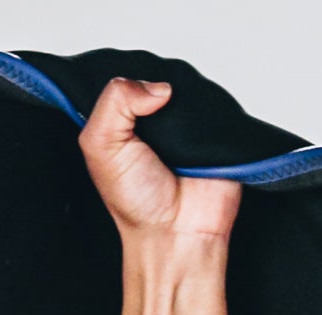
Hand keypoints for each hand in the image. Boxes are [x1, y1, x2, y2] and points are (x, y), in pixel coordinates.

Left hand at [78, 76, 240, 248]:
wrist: (177, 234)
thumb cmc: (137, 203)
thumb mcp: (100, 147)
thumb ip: (113, 103)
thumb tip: (158, 88)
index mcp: (125, 118)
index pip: (128, 76)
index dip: (129, 78)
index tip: (128, 94)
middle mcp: (157, 116)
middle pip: (161, 73)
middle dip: (156, 88)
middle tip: (153, 120)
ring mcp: (190, 122)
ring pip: (192, 85)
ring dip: (186, 101)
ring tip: (177, 131)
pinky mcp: (219, 130)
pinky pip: (221, 105)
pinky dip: (212, 112)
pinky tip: (200, 129)